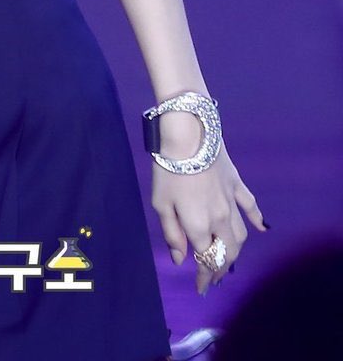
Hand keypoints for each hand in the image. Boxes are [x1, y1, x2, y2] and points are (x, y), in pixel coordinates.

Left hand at [152, 142, 266, 294]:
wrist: (188, 135)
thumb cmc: (168, 169)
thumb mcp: (161, 203)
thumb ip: (172, 233)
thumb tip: (179, 259)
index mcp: (199, 226)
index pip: (206, 260)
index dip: (205, 276)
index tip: (201, 287)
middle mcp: (220, 219)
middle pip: (227, 252)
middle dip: (221, 268)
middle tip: (214, 277)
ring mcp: (232, 202)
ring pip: (241, 235)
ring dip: (236, 250)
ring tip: (229, 258)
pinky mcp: (237, 184)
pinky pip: (251, 206)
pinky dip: (257, 219)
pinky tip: (262, 228)